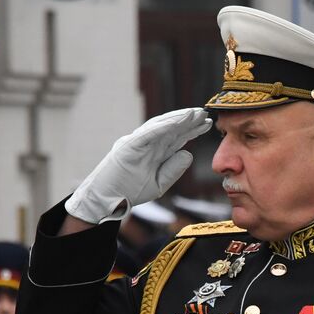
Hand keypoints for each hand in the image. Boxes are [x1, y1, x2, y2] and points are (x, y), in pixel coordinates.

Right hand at [64, 108, 211, 223]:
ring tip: (194, 114)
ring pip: (160, 127)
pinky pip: (147, 134)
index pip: (176, 138)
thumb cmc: (128, 192)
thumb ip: (173, 170)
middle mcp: (147, 144)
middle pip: (171, 129)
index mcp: (154, 152)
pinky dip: (162, 127)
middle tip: (206, 113)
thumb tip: (188, 153)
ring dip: (177, 119)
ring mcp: (137, 143)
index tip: (208, 123)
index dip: (191, 130)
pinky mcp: (128, 146)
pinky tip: (177, 121)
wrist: (105, 200)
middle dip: (188, 121)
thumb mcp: (158, 184)